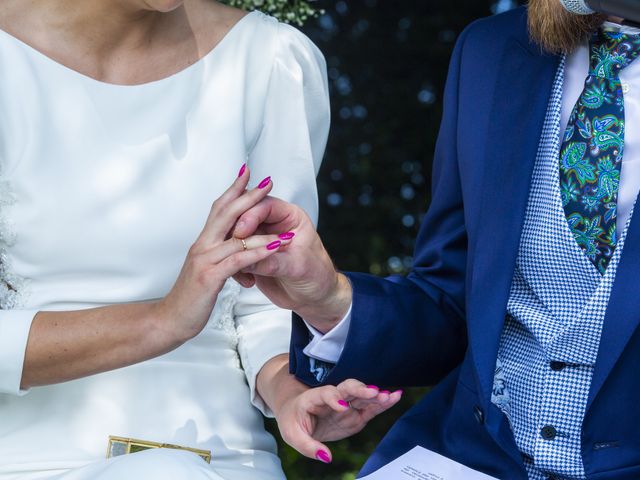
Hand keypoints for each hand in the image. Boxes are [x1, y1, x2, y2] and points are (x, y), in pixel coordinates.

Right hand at [154, 167, 293, 343]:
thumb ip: (217, 256)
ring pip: (237, 236)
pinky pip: (238, 260)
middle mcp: (202, 246)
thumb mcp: (206, 270)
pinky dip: (259, 252)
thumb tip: (230, 245)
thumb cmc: (190, 297)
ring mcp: (205, 260)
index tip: (248, 174)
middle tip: (267, 181)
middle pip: (227, 212)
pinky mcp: (210, 277)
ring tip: (283, 223)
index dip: (233, 190)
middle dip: (249, 195)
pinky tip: (275, 248)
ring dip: (263, 228)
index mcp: (203, 242)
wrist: (169, 321)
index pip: (218, 208)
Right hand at [232, 196, 351, 332]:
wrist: (313, 296)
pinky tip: (244, 278)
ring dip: (232, 248)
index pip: (265, 205)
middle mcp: (274, 224)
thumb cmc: (316, 276)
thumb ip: (273, 262)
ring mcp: (261, 239)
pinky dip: (233, 264)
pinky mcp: (252, 255)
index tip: (241, 232)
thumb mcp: (297, 267)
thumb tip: (247, 262)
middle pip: (245, 215)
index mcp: (290, 216)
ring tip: (238, 266)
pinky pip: (234, 253)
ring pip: (236, 234)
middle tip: (231, 246)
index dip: (250, 215)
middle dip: (236, 230)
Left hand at [274, 379, 402, 462]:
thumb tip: (326, 457)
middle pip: (347, 388)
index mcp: (314, 398)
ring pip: (362, 396)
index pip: (325, 393)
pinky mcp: (355, 414)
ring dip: (375, 395)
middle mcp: (333, 397)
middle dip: (360, 390)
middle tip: (373, 392)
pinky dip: (382, 403)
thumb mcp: (292, 435)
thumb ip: (308, 446)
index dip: (333, 398)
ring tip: (390, 395)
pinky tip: (395, 397)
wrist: (298, 413)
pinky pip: (370, 407)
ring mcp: (346, 404)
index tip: (342, 406)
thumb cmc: (293, 420)